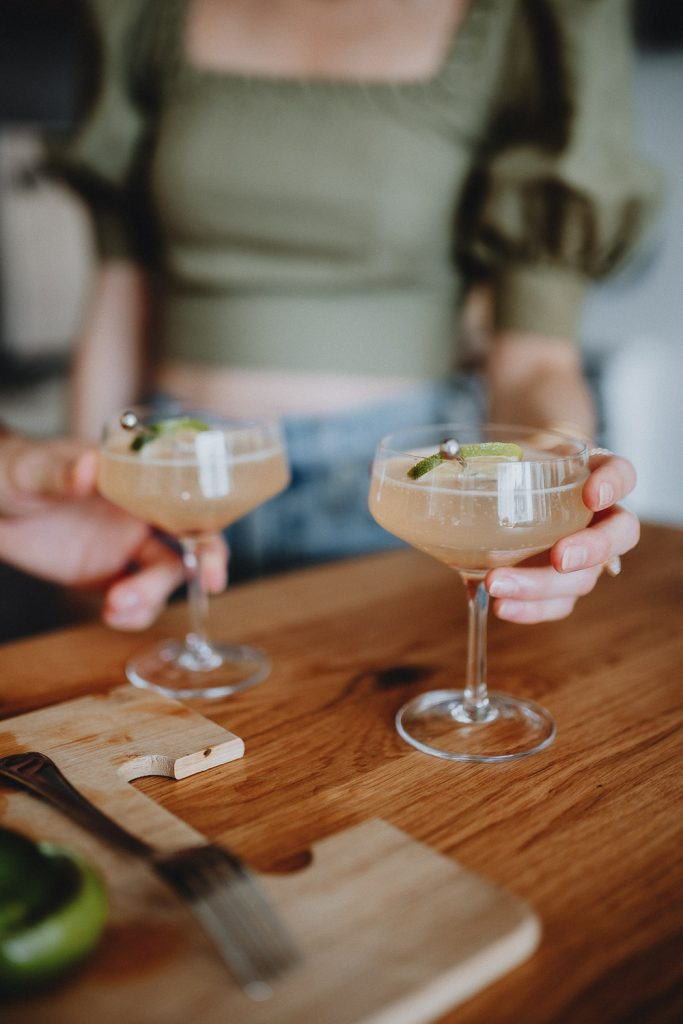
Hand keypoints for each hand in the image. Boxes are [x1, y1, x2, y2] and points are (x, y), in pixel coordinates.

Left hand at [0, 434, 226, 629]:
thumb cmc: (14, 472)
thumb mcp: (33, 469)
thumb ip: (61, 472)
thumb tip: (87, 466)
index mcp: (136, 477)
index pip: (188, 493)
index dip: (211, 518)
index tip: (217, 546)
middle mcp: (142, 512)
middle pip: (192, 540)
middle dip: (206, 564)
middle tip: (208, 586)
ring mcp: (129, 547)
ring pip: (166, 575)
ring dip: (152, 595)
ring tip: (115, 604)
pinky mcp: (111, 577)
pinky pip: (138, 601)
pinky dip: (134, 614)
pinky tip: (110, 614)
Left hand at [486, 450, 638, 622]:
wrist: (514, 487)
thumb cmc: (515, 467)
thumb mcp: (505, 454)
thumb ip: (475, 462)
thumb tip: (421, 475)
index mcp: (595, 475)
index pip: (622, 473)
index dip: (613, 484)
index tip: (591, 494)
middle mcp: (602, 516)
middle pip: (620, 534)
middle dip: (592, 549)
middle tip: (559, 557)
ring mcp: (587, 555)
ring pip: (586, 578)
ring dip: (542, 586)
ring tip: (497, 585)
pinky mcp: (566, 583)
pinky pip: (561, 604)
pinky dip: (532, 609)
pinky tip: (502, 607)